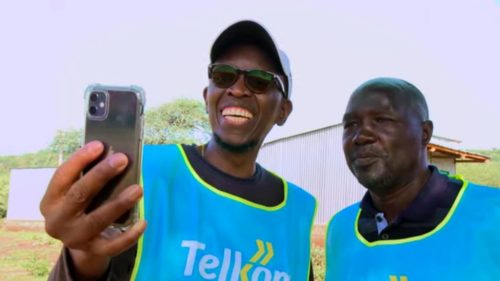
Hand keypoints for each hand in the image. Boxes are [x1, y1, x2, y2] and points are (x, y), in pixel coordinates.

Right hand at [40, 141, 145, 278]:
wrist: (81, 241)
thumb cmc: (82, 206)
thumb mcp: (75, 191)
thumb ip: (87, 175)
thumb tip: (113, 153)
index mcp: (50, 201)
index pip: (62, 176)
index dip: (80, 159)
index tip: (99, 145)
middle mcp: (58, 221)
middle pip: (79, 195)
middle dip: (101, 175)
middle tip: (122, 159)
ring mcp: (74, 238)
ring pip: (98, 219)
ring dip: (119, 203)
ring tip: (138, 189)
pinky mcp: (93, 250)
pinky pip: (113, 245)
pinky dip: (130, 235)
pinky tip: (143, 221)